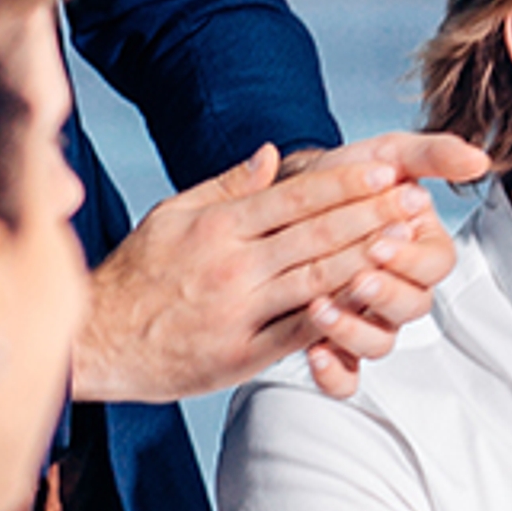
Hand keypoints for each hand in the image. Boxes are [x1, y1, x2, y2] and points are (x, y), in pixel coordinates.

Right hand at [72, 131, 489, 405]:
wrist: (93, 341)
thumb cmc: (136, 274)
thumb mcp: (171, 216)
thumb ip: (224, 187)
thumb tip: (270, 155)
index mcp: (216, 227)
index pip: (294, 198)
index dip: (345, 184)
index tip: (388, 171)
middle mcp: (231, 266)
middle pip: (315, 235)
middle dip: (372, 215)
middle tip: (418, 200)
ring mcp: (239, 312)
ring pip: (315, 280)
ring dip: (367, 259)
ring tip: (407, 241)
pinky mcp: (241, 355)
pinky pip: (299, 332)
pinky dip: (337, 316)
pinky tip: (373, 301)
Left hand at [275, 134, 491, 395]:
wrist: (290, 196)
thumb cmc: (345, 178)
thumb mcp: (390, 154)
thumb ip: (435, 155)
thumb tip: (479, 160)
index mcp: (421, 248)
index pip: (436, 265)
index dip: (412, 259)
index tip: (383, 242)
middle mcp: (400, 288)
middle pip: (414, 308)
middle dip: (386, 295)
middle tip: (357, 279)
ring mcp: (370, 318)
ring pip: (381, 344)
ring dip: (354, 331)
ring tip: (320, 308)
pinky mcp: (338, 344)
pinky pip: (347, 376)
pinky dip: (334, 372)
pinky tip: (313, 353)